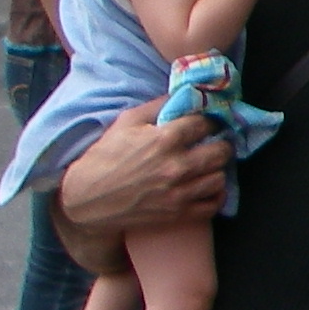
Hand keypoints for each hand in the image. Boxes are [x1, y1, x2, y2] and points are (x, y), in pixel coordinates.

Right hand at [54, 100, 230, 254]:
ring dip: (217, 169)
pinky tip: (207, 186)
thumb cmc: (104, 158)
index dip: (209, 120)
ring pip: (220, 177)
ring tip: (208, 165)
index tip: (208, 122)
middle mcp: (178, 166)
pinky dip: (215, 194)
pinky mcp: (179, 213)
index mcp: (165, 140)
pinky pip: (214, 203)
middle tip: (214, 143)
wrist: (87, 200)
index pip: (205, 123)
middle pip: (221, 151)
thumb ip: (156, 106)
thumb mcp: (125, 123)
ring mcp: (180, 192)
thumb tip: (182, 95)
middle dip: (220, 144)